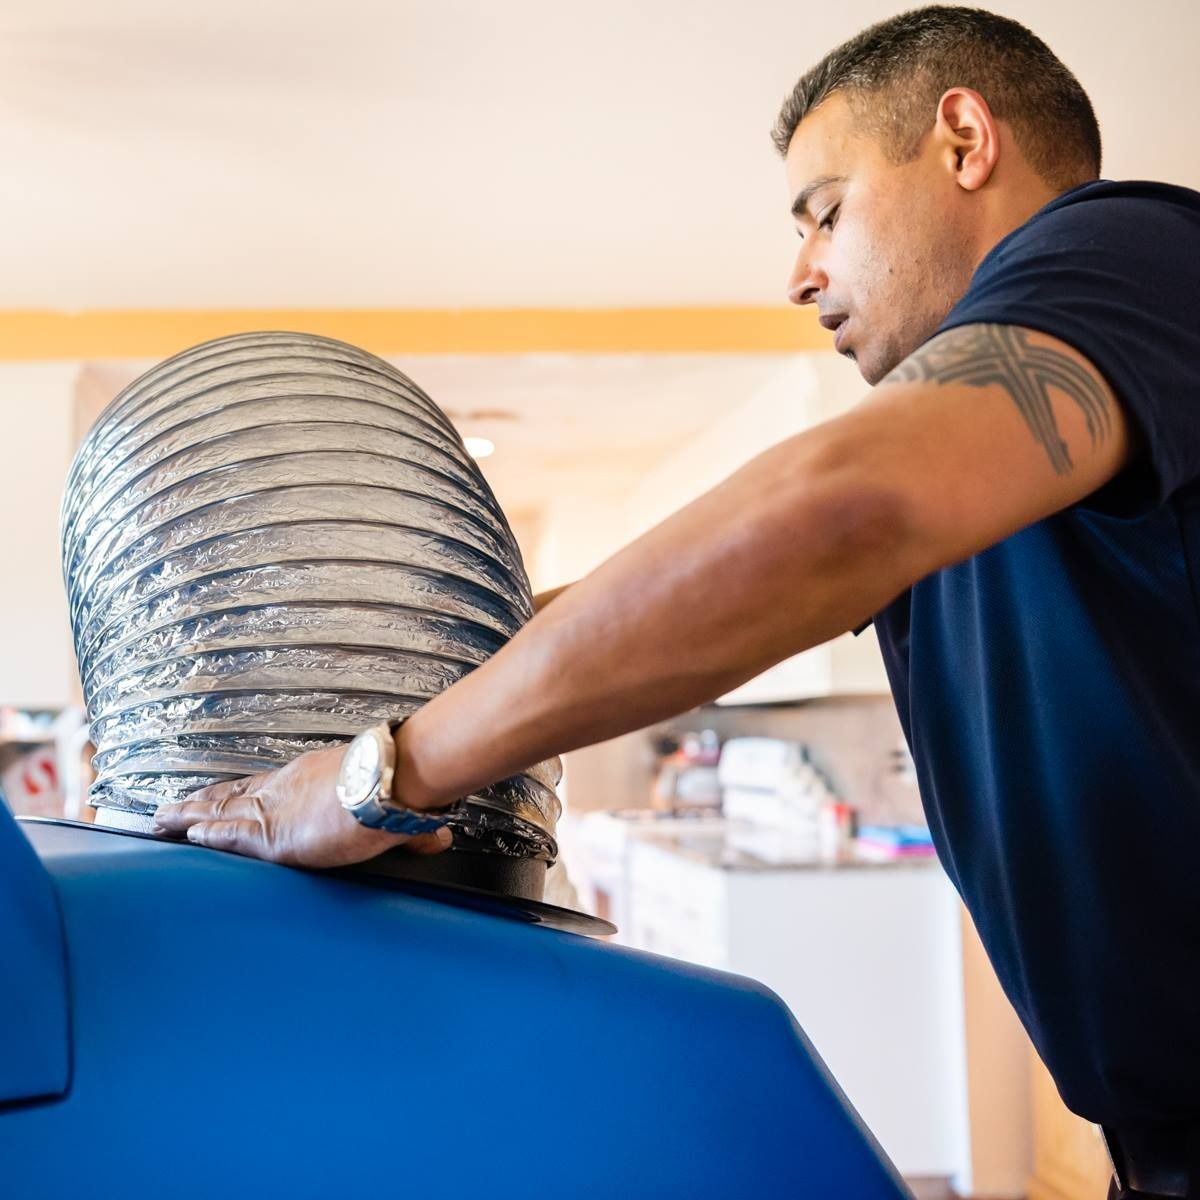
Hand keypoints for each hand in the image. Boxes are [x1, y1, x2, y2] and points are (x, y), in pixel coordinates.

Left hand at [150, 745, 452, 867]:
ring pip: (220, 809)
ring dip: (191, 815)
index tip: (222, 792)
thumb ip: (412, 828)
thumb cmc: (398, 785)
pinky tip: (186, 834)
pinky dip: (205, 833)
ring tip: (163, 820)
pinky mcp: (271, 835)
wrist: (391, 783)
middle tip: (175, 808)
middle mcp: (287, 788)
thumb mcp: (401, 810)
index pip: (267, 784)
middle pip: (234, 793)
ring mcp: (276, 808)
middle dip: (204, 801)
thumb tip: (436, 836)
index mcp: (313, 779)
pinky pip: (227, 834)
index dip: (241, 790)